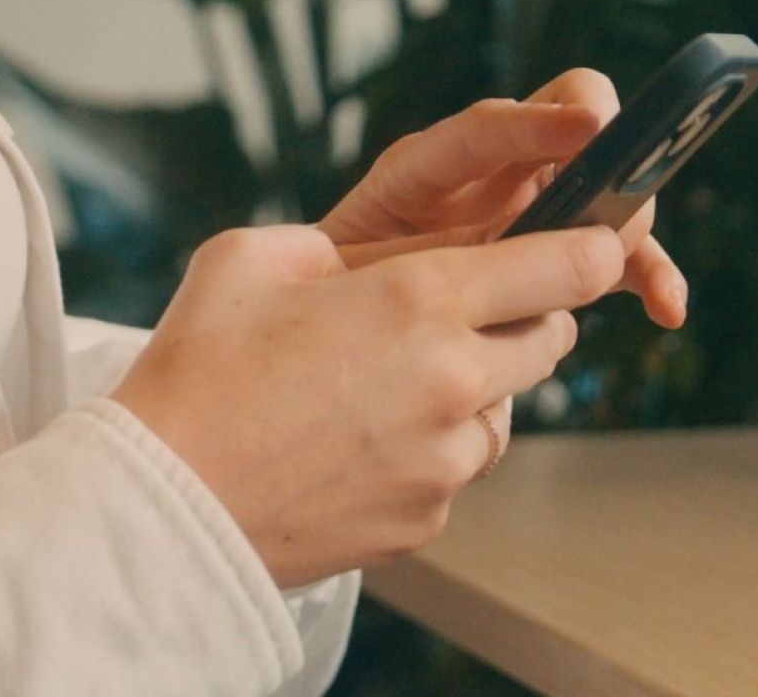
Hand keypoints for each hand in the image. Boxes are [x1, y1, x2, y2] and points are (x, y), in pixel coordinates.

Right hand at [117, 224, 627, 585]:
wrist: (163, 505)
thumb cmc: (196, 372)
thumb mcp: (256, 257)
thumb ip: (341, 244)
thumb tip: (376, 259)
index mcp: (421, 298)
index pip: (571, 263)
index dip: (592, 246)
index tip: (594, 240)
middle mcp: (454, 379)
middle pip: (554, 336)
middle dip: (524, 314)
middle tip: (458, 308)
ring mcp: (445, 458)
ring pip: (507, 408)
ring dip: (475, 387)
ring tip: (390, 381)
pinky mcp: (428, 517)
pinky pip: (458, 469)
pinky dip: (432, 449)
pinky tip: (363, 439)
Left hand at [319, 69, 687, 327]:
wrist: (338, 336)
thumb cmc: (335, 298)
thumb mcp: (346, 276)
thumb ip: (391, 269)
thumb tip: (437, 282)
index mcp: (425, 167)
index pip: (485, 127)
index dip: (537, 123)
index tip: (591, 124)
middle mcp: (489, 174)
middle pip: (572, 129)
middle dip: (606, 159)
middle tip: (617, 207)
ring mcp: (531, 211)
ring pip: (604, 192)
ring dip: (636, 221)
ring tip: (650, 272)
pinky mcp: (558, 255)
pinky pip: (614, 256)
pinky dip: (648, 275)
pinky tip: (668, 308)